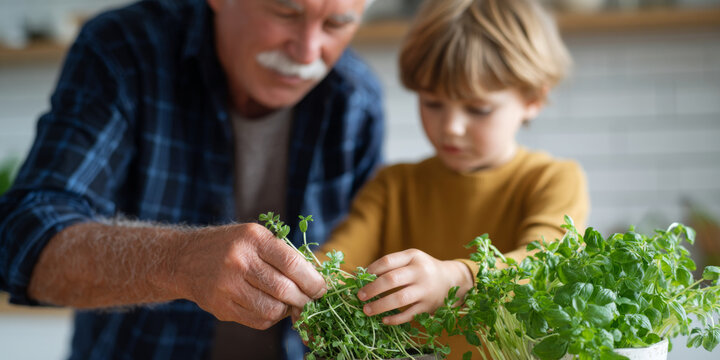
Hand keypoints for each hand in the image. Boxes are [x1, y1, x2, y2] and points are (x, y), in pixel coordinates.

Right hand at [174, 223, 325, 328]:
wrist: (185, 259)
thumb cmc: (231, 246)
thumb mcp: (255, 237)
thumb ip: (283, 255)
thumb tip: (316, 282)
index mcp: (253, 238)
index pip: (291, 263)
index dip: (312, 280)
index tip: (322, 288)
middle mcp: (238, 261)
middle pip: (284, 289)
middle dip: (304, 299)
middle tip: (310, 300)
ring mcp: (227, 286)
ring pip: (272, 309)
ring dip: (288, 310)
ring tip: (289, 303)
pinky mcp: (221, 307)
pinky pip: (258, 320)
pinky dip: (272, 318)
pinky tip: (272, 307)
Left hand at [356, 249, 472, 324]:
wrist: (451, 279)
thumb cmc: (423, 269)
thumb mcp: (411, 259)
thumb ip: (391, 266)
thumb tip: (363, 276)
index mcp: (413, 257)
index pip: (388, 261)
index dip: (371, 270)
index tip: (360, 278)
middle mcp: (420, 272)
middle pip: (392, 280)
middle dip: (372, 289)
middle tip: (360, 296)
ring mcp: (425, 290)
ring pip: (399, 299)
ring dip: (380, 306)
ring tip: (367, 310)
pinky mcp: (428, 306)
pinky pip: (408, 315)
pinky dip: (395, 319)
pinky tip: (384, 320)